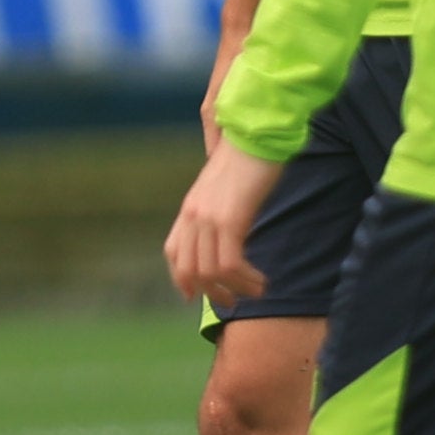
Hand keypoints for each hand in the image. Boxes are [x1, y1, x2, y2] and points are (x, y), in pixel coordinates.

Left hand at [165, 138, 283, 308]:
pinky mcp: (229, 219)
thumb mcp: (226, 187)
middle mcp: (193, 214)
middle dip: (211, 292)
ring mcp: (208, 217)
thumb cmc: (250, 156)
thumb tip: (228, 231)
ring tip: (256, 291)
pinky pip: (229, 264)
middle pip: (189, 269)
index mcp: (190, 207)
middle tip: (234, 301)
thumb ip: (220, 209)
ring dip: (235, 289)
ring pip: (209, 272)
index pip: (173, 251)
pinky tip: (261, 281)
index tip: (196, 296)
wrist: (257, 132)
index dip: (181, 278)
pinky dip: (245, 280)